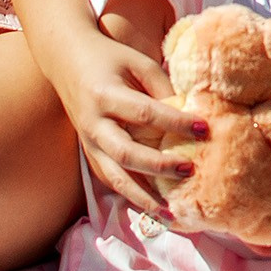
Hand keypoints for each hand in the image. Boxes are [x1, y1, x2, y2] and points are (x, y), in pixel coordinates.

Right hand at [46, 29, 206, 215]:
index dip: (175, 123)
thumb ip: (162, 87)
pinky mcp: (89, 152)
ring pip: (114, 177)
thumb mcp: (137, 63)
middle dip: (159, 166)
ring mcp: (89, 141)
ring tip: (171, 213)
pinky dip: (130, 196)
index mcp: (105, 95)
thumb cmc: (109, 57)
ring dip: (143, 197)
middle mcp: (94, 123)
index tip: (204, 128)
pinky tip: (152, 209)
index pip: (145, 114)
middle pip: (126, 153)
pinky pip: (109, 179)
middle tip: (190, 170)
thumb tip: (190, 117)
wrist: (66, 59)